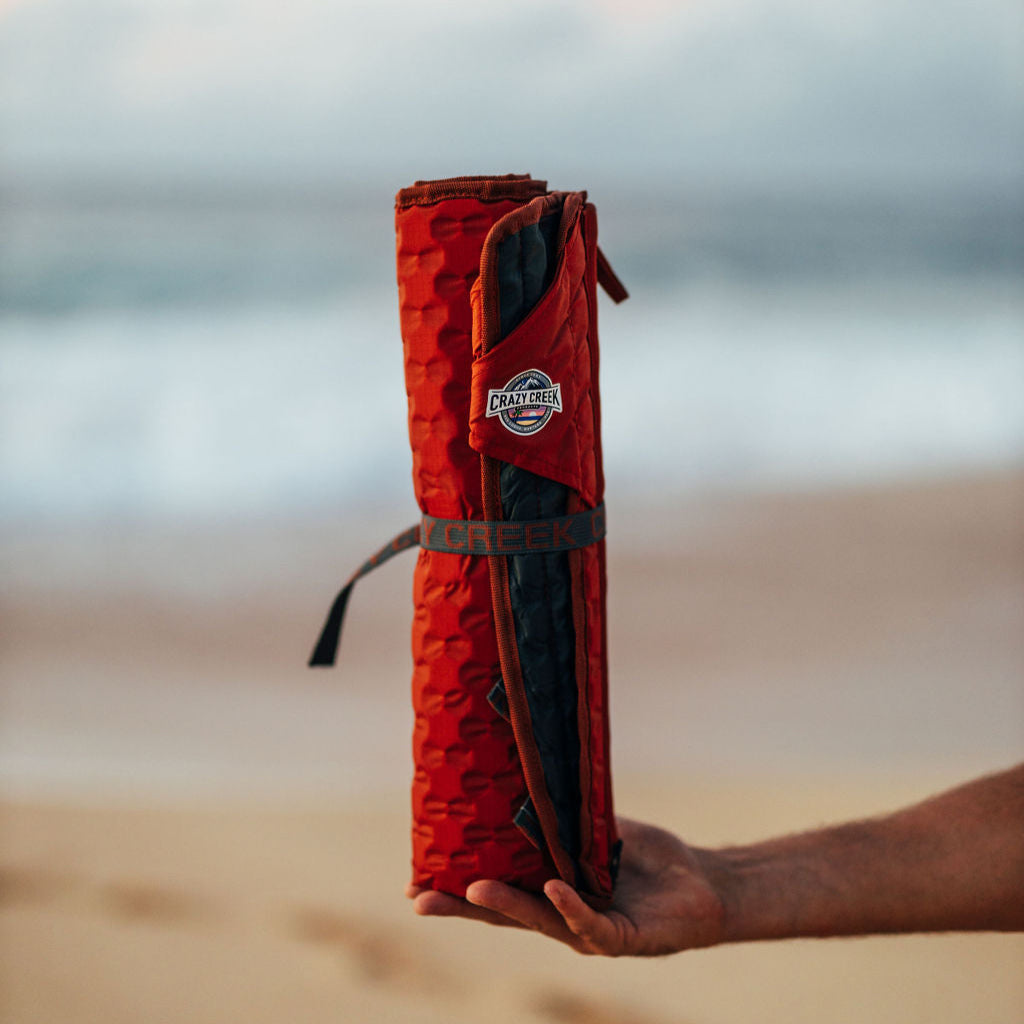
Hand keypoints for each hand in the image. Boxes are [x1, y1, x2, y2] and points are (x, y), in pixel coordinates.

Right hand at [407, 817, 725, 955]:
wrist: (702, 884)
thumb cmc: (647, 859)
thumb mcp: (598, 831)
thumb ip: (565, 819)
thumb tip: (525, 778)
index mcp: (549, 892)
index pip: (497, 891)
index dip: (457, 890)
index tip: (414, 884)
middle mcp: (561, 917)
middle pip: (504, 915)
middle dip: (462, 907)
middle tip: (420, 899)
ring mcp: (589, 933)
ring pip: (540, 922)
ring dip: (507, 906)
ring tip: (473, 890)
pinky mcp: (623, 939)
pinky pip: (591, 925)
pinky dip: (569, 906)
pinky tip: (552, 889)